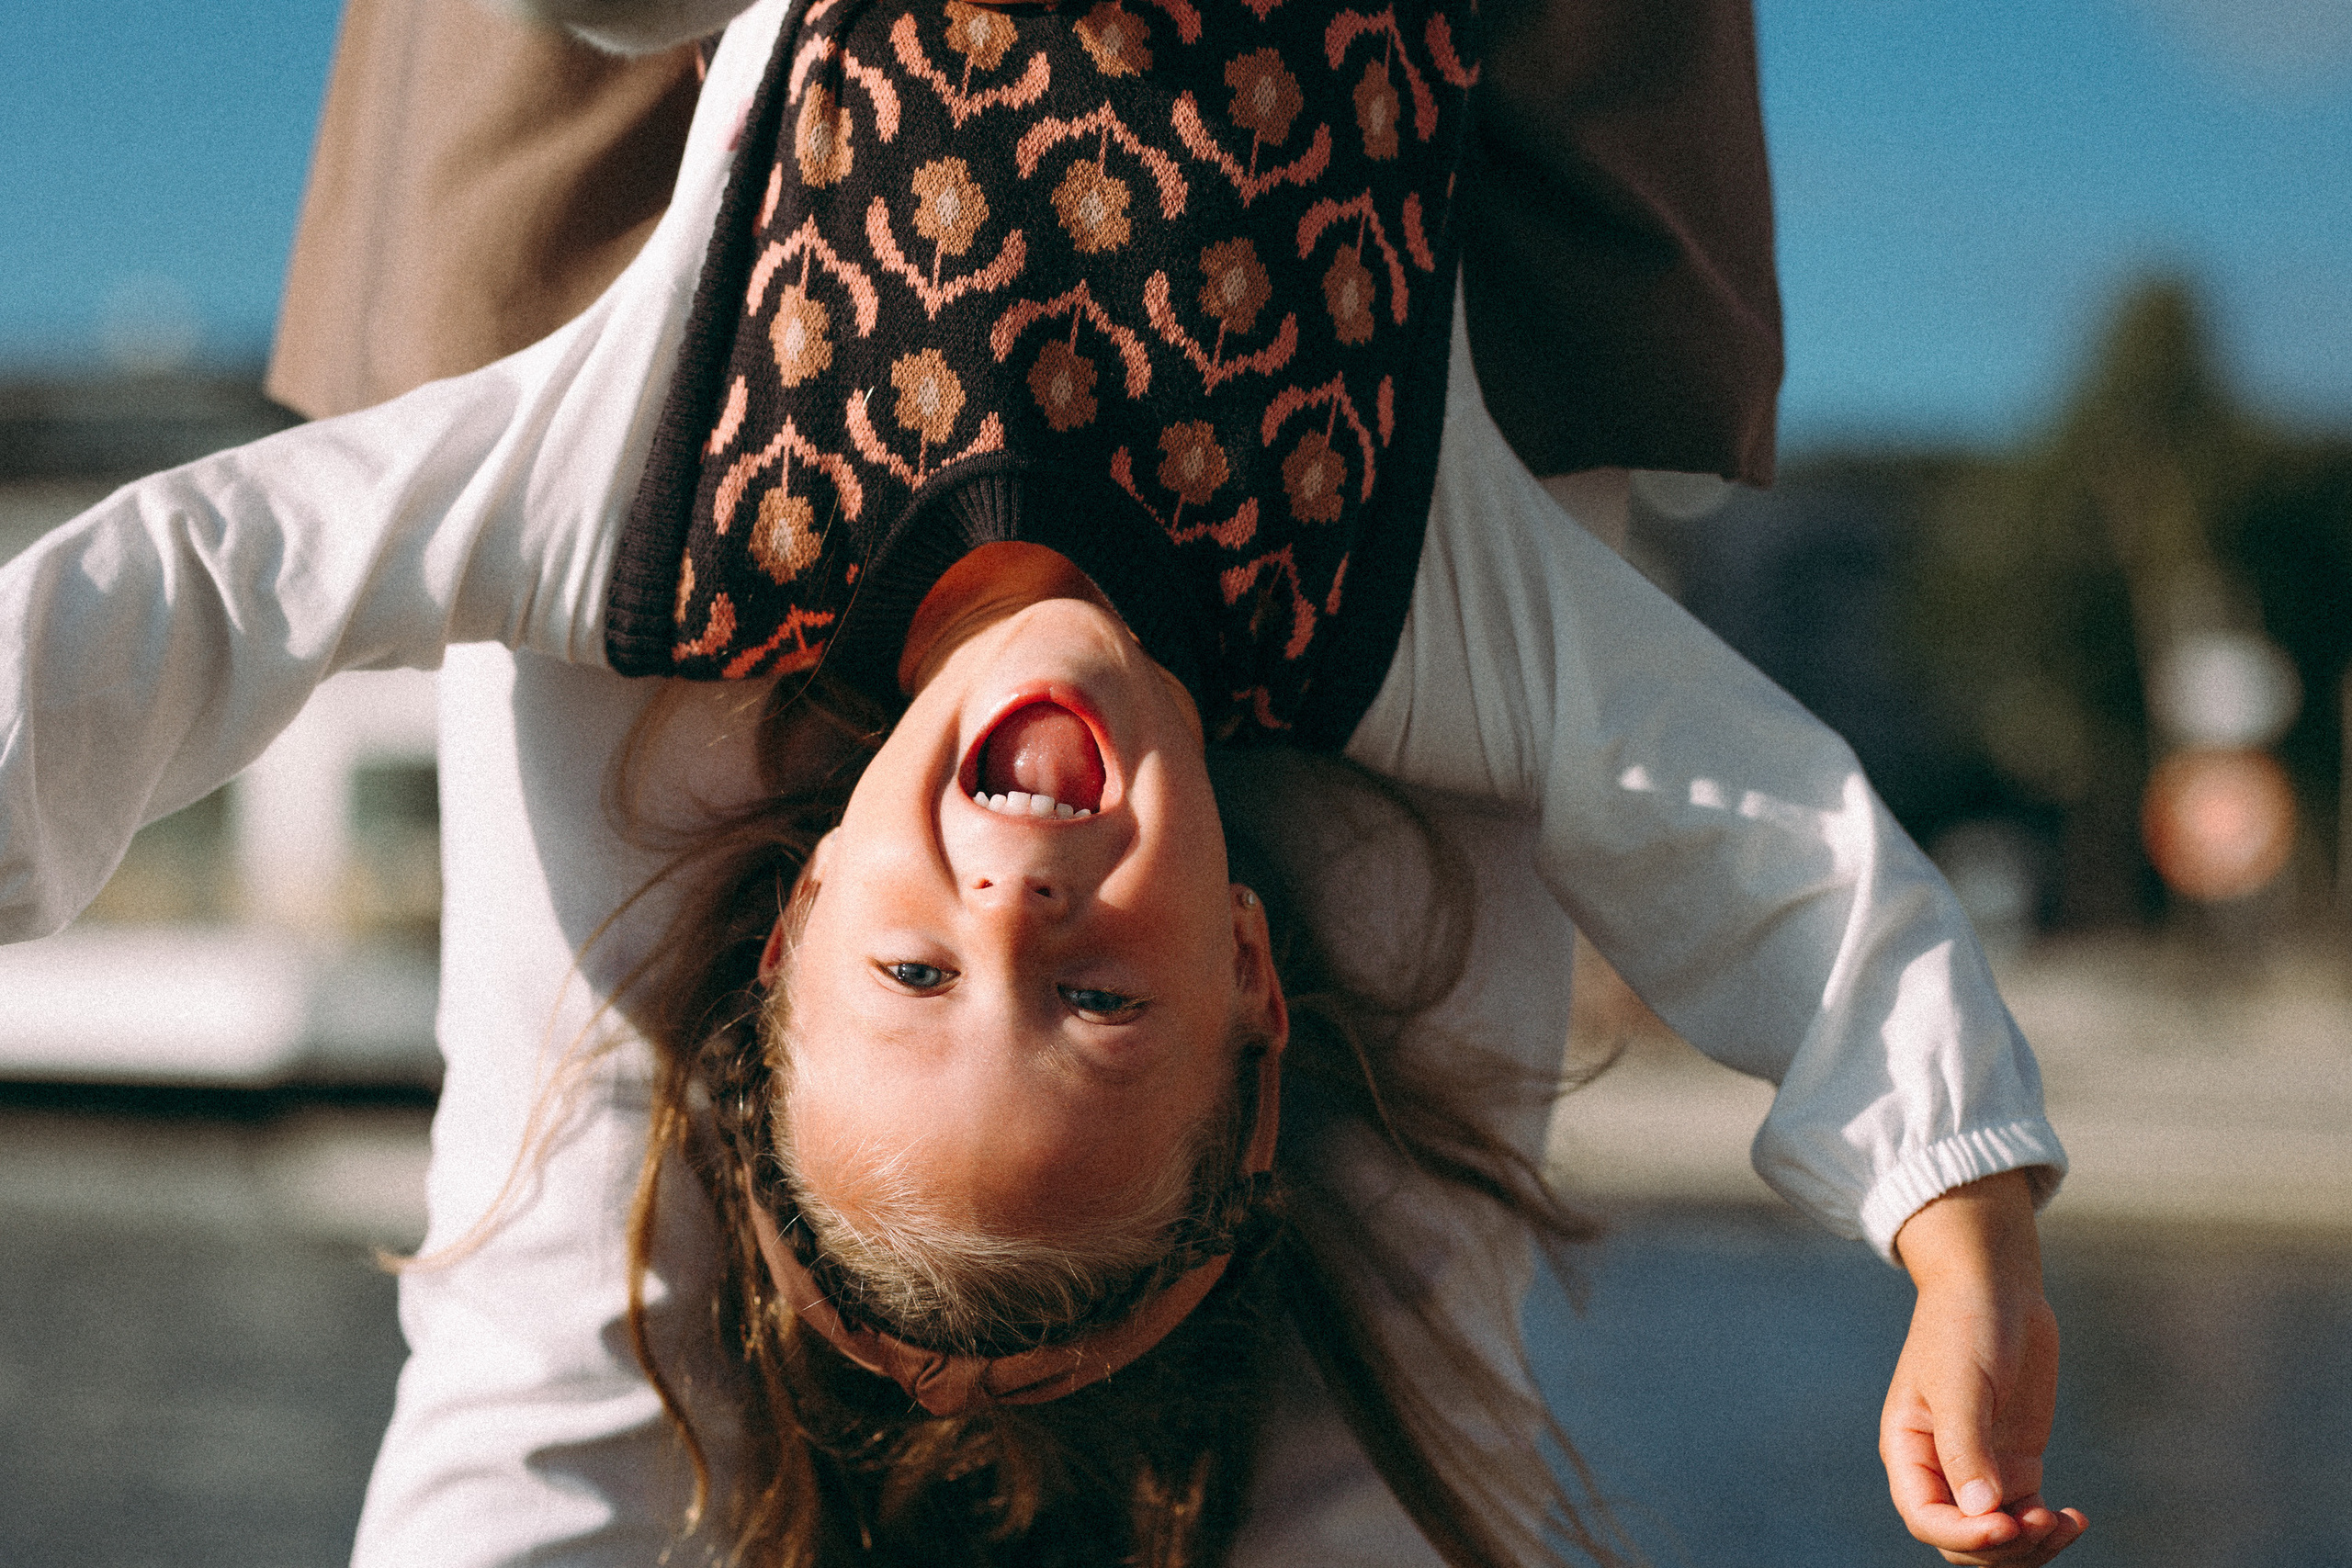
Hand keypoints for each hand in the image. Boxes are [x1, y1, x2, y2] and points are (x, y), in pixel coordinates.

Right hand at [1881, 1173, 2088, 1564]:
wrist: (1996, 1288)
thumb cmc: (1964, 1324)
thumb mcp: (1960, 1383)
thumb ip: (1966, 1447)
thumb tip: (1982, 1511)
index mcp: (1909, 1450)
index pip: (1926, 1518)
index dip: (1963, 1534)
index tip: (2007, 1523)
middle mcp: (1941, 1468)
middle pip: (1962, 1540)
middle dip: (2002, 1546)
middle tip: (2042, 1521)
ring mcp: (1982, 1469)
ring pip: (1997, 1539)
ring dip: (2030, 1546)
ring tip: (2063, 1521)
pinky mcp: (2016, 1463)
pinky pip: (2026, 1518)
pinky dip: (2048, 1530)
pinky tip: (2074, 1516)